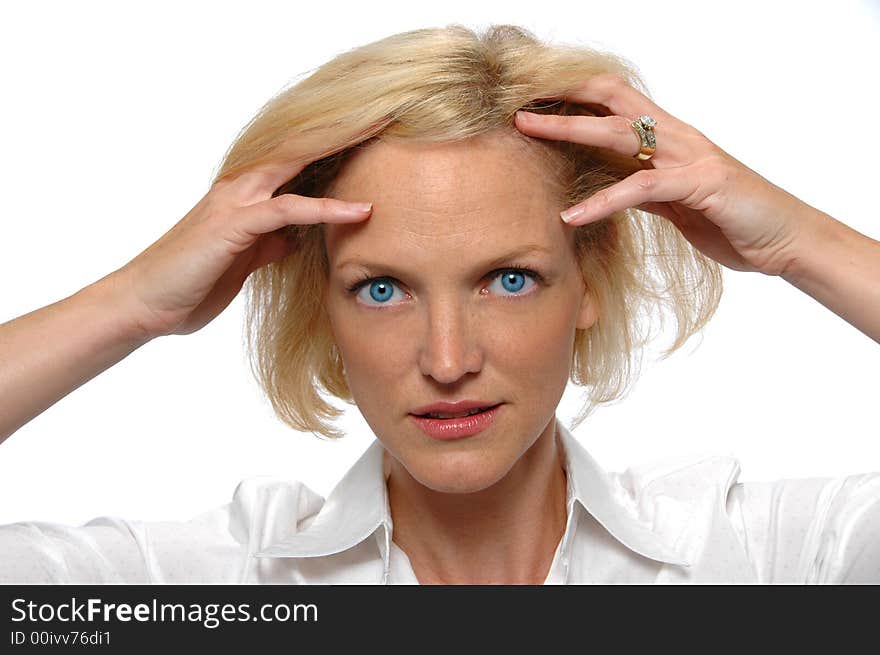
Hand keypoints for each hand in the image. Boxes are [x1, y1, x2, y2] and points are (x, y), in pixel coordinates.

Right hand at [111, 142, 372, 338]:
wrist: (145, 303)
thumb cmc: (192, 281)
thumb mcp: (241, 259)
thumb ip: (268, 241)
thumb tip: (293, 237)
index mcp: (245, 194)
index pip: (296, 159)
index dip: (333, 143)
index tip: (370, 134)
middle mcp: (241, 188)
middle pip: (299, 147)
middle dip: (341, 130)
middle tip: (384, 115)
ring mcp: (235, 202)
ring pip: (294, 164)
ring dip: (338, 150)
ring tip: (380, 137)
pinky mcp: (232, 225)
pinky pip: (286, 210)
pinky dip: (324, 210)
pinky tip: (357, 211)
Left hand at [514, 73, 813, 275]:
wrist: (783, 238)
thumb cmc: (730, 219)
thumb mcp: (675, 202)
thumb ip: (642, 188)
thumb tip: (607, 188)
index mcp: (668, 138)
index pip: (614, 100)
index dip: (574, 94)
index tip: (533, 101)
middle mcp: (676, 138)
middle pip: (610, 101)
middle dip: (562, 99)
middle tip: (518, 104)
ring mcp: (689, 157)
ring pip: (620, 133)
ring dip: (570, 129)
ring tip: (528, 134)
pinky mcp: (699, 184)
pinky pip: (641, 188)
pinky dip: (603, 201)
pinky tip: (572, 215)